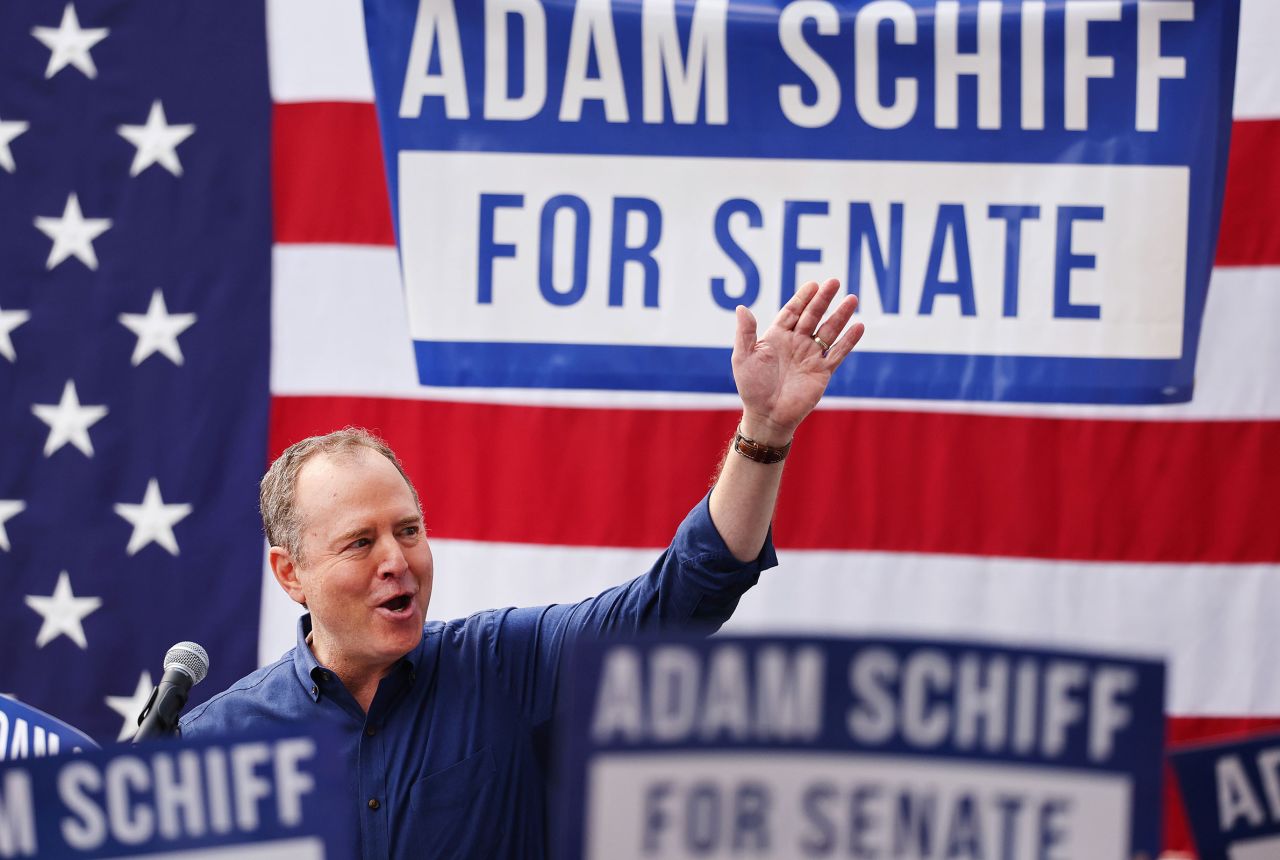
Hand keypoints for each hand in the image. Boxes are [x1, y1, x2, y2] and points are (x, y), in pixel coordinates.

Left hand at [731, 279, 863, 444]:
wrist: (767, 416)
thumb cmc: (752, 388)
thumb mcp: (743, 358)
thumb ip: (745, 333)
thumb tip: (742, 307)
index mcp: (778, 337)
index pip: (793, 311)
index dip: (803, 297)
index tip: (813, 284)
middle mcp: (797, 343)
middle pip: (813, 316)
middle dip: (823, 300)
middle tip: (835, 282)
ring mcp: (811, 356)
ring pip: (829, 331)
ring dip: (840, 315)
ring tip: (852, 299)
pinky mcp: (822, 372)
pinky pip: (838, 353)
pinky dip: (848, 341)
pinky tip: (859, 327)